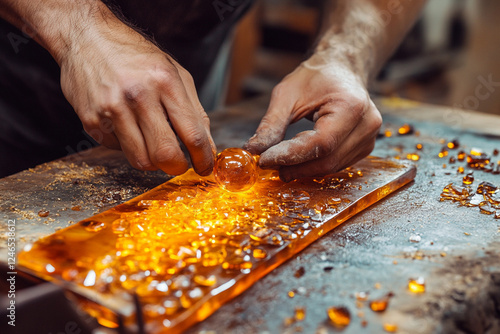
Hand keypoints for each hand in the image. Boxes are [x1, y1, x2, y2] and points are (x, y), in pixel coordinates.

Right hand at [59, 23, 215, 175]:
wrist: (85, 36)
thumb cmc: (135, 55)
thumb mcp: (175, 73)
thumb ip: (195, 111)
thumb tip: (208, 147)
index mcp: (165, 81)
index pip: (192, 134)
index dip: (203, 158)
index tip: (205, 167)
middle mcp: (138, 95)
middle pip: (166, 154)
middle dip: (177, 167)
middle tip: (180, 164)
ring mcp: (112, 109)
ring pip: (141, 160)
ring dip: (153, 161)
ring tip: (154, 144)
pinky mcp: (91, 120)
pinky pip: (118, 150)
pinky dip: (128, 145)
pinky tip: (127, 126)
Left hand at [244, 56, 381, 181]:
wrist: (341, 70)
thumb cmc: (316, 77)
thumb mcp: (287, 94)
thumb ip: (271, 124)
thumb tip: (253, 150)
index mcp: (351, 106)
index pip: (320, 143)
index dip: (291, 155)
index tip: (264, 160)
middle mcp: (366, 125)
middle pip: (327, 160)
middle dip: (294, 166)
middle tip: (267, 163)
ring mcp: (368, 138)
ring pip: (331, 166)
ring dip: (302, 168)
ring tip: (279, 160)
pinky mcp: (364, 147)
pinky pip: (335, 164)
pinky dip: (313, 165)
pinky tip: (297, 158)